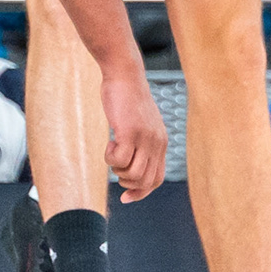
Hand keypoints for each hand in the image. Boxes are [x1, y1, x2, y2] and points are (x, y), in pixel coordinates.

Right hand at [103, 64, 170, 200]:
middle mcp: (157, 143)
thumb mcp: (141, 124)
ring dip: (117, 170)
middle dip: (126, 182)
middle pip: (144, 181)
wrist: (124, 74)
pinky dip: (110, 157)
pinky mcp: (130, 132)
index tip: (124, 197)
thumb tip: (132, 166)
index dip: (141, 192)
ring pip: (132, 174)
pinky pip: (119, 160)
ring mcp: (145, 138)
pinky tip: (109, 141)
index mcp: (161, 143)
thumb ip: (142, 142)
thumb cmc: (128, 99)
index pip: (157, 179)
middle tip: (116, 165)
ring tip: (112, 151)